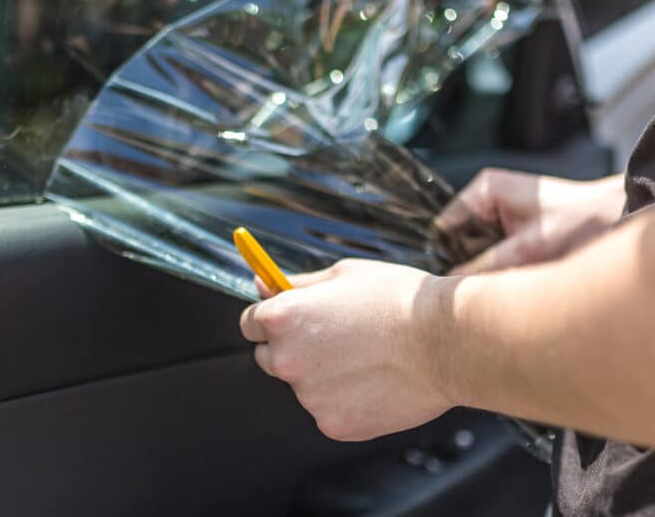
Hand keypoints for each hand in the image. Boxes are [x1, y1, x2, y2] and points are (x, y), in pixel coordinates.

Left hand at [240, 260, 455, 441]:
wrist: (449, 341)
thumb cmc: (398, 300)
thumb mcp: (343, 275)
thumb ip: (298, 285)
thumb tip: (264, 284)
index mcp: (282, 318)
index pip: (249, 323)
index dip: (270, 318)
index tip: (289, 319)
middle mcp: (285, 359)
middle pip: (268, 357)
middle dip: (290, 348)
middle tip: (333, 338)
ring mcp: (308, 396)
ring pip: (303, 385)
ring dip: (322, 374)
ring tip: (367, 358)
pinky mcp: (333, 424)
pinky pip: (330, 409)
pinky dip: (346, 400)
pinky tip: (376, 381)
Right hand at [440, 169, 623, 274]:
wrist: (621, 217)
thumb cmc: (583, 220)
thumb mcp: (530, 248)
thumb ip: (488, 266)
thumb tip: (454, 285)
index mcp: (484, 190)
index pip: (444, 227)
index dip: (445, 256)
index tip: (450, 282)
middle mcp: (488, 200)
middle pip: (459, 241)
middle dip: (469, 264)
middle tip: (482, 286)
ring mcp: (501, 214)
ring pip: (477, 251)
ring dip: (488, 268)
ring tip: (504, 280)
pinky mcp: (515, 230)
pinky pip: (495, 254)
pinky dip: (502, 267)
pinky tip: (514, 277)